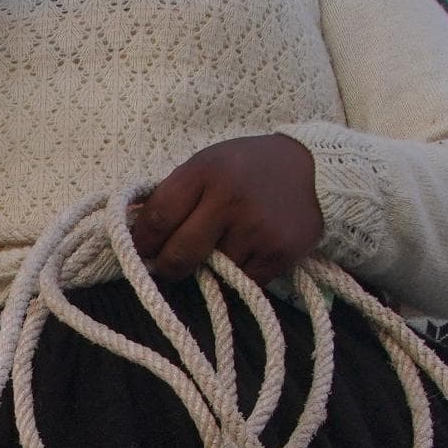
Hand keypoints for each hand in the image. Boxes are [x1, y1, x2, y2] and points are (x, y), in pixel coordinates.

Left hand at [127, 136, 326, 279]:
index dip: (142, 242)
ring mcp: (256, 229)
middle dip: (168, 266)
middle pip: (178, 254)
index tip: (141, 251)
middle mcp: (229, 199)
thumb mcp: (208, 164)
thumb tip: (131, 229)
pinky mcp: (279, 253)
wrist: (315, 169)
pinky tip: (249, 252)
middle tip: (170, 265)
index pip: (157, 218)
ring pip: (212, 272)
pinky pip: (243, 282)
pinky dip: (240, 275)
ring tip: (223, 247)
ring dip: (211, 268)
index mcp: (205, 171)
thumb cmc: (249, 168)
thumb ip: (174, 194)